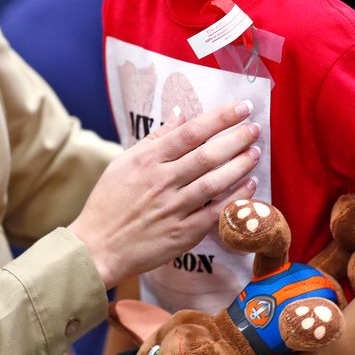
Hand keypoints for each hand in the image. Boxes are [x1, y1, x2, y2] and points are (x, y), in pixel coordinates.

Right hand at [69, 100, 260, 288]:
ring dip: (240, 165)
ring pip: (216, 182)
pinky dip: (236, 198)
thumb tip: (181, 115)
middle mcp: (162, 182)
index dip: (220, 118)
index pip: (191, 132)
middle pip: (208, 155)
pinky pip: (217, 212)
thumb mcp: (123, 162)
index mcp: (147, 160)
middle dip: (237, 138)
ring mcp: (174, 208)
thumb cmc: (109, 202)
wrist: (99, 247)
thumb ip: (155, 139)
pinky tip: (249, 185)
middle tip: (255, 127)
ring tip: (255, 152)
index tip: (241, 108)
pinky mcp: (184, 233)